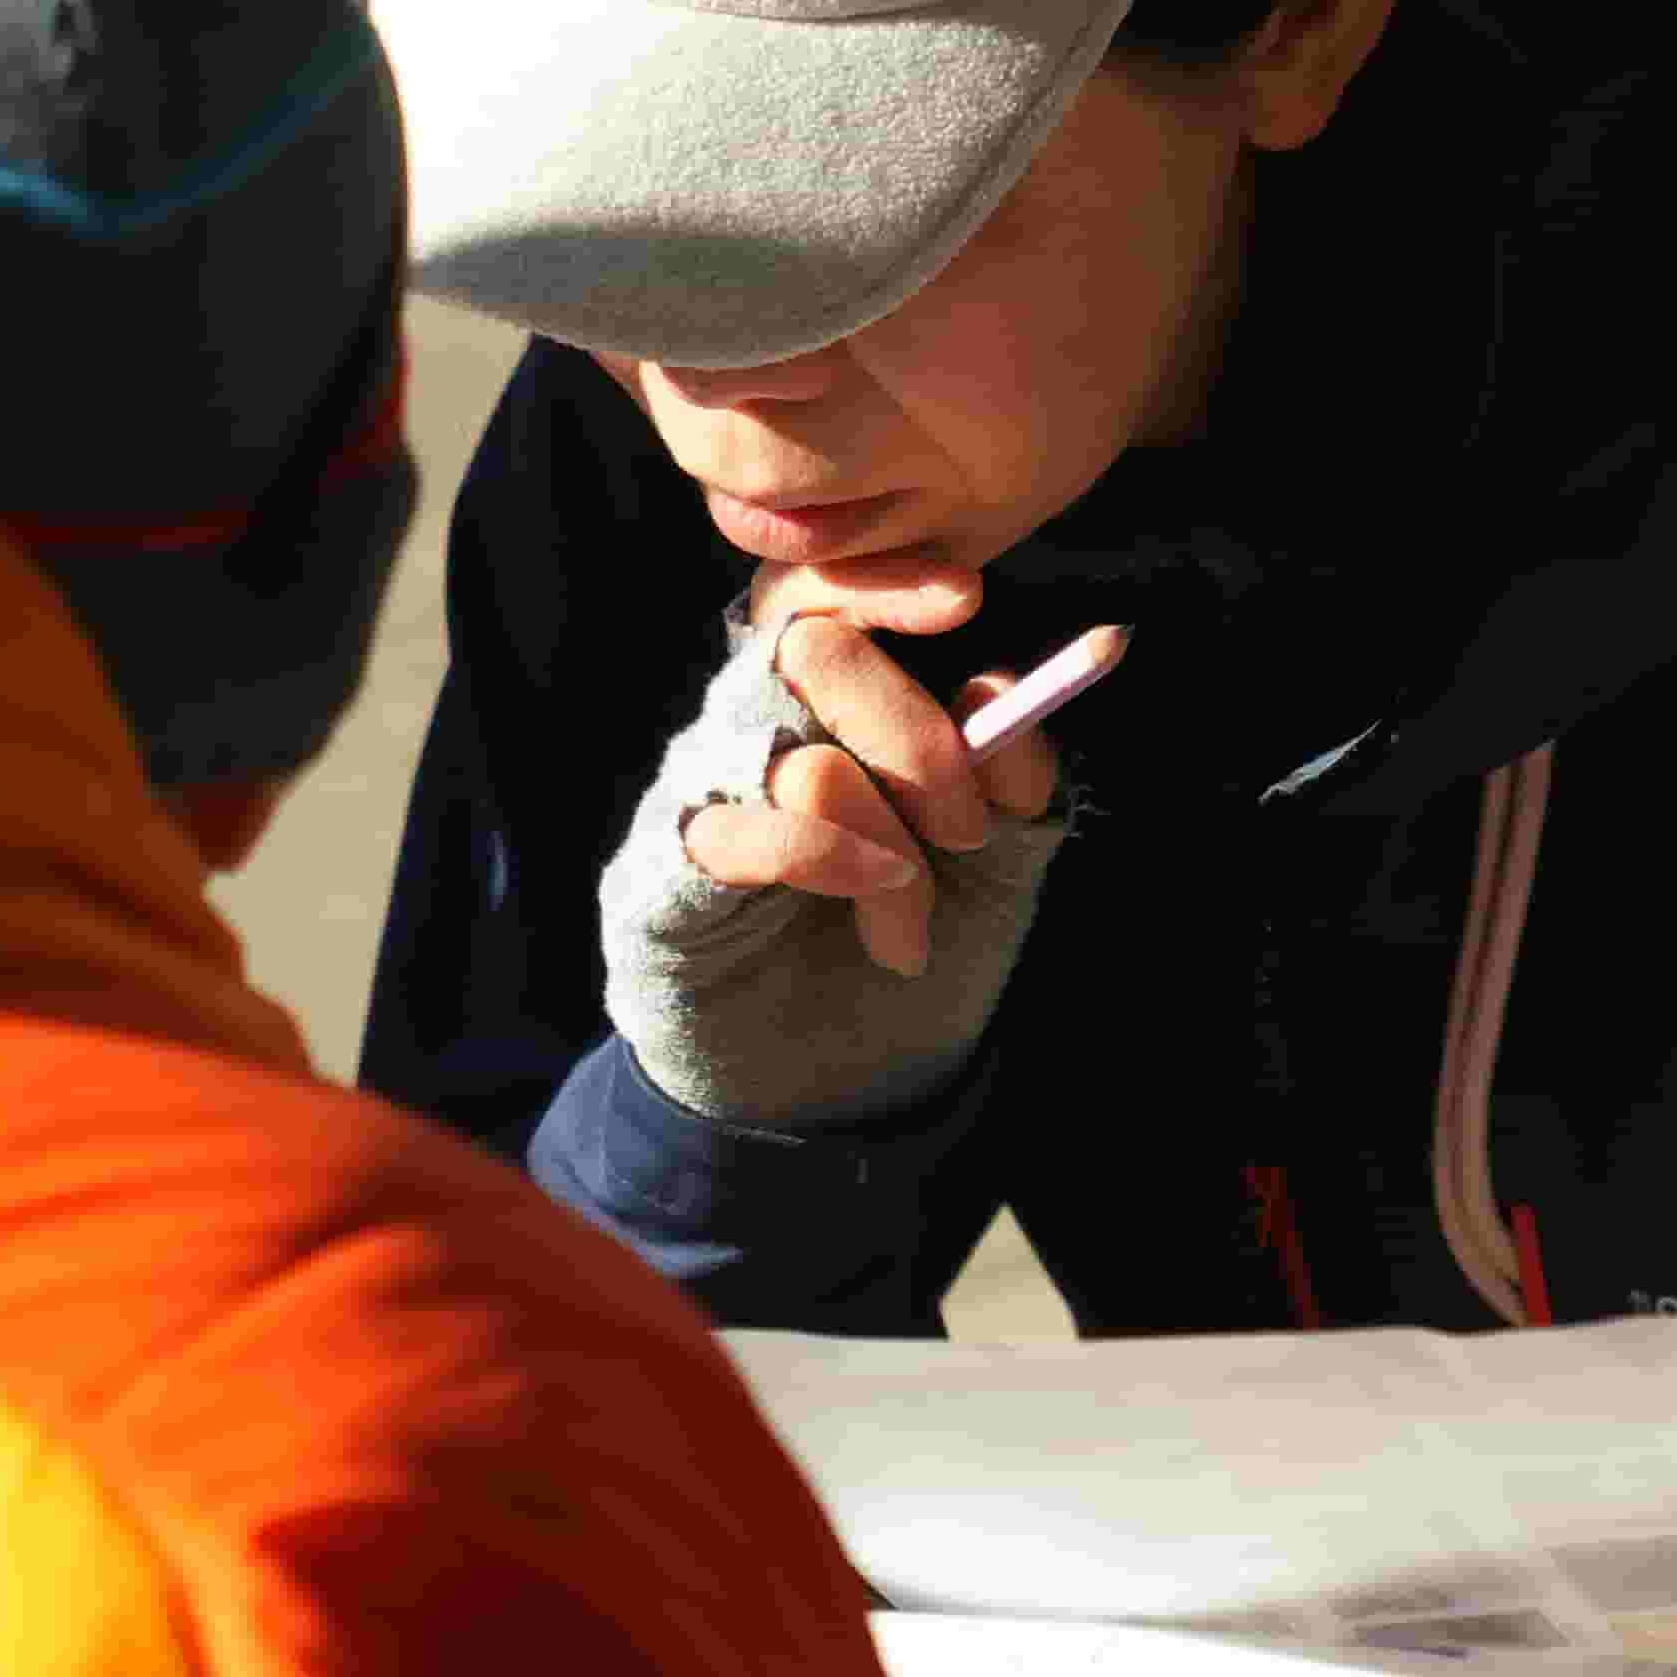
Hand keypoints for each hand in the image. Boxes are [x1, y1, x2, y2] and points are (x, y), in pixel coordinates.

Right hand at [591, 597, 1093, 1127]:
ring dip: (892, 844)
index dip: (884, 584)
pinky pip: (739, 833)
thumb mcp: (996, 869)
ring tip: (910, 926)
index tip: (967, 599)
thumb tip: (1008, 692)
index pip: (827, 597)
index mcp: (825, 709)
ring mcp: (701, 799)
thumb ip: (1014, 784)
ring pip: (801, 755)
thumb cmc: (908, 954)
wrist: (837, 1093)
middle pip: (812, 649)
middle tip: (964, 830)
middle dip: (916, 736)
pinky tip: (870, 893)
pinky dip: (824, 854)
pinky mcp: (662, 878)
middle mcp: (752, 732)